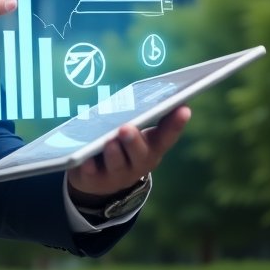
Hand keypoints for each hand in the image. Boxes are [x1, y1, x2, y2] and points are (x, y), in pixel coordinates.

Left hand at [67, 106, 190, 199]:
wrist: (100, 178)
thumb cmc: (122, 146)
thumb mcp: (134, 133)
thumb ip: (142, 117)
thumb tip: (154, 90)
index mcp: (151, 149)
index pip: (167, 136)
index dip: (176, 124)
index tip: (184, 108)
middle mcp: (138, 164)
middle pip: (140, 154)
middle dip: (134, 141)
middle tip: (127, 128)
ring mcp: (117, 174)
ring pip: (117, 165)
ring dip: (114, 154)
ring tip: (109, 142)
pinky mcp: (95, 180)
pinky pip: (92, 174)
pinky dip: (89, 166)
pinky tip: (86, 160)